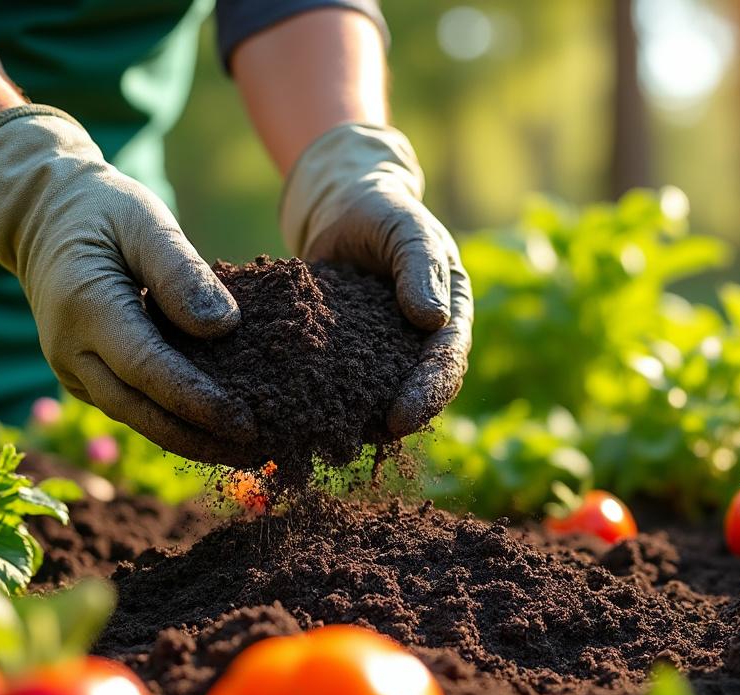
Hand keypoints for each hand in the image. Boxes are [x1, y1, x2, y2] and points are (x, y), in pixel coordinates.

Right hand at [0, 106, 254, 463]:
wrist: (43, 219)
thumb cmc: (103, 211)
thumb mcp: (145, 221)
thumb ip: (182, 272)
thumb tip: (224, 326)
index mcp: (86, 308)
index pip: (149, 370)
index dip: (198, 402)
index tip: (246, 422)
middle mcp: (71, 350)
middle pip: (140, 410)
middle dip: (199, 439)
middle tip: (258, 453)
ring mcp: (72, 369)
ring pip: (134, 417)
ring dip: (188, 440)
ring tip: (245, 453)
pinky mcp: (84, 376)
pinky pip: (131, 406)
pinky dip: (171, 421)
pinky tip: (214, 430)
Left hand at [281, 123, 472, 435]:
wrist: (341, 207)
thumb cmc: (385, 211)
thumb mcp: (407, 229)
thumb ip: (421, 266)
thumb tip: (433, 318)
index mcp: (449, 318)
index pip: (447, 363)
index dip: (429, 394)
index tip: (403, 418)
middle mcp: (418, 345)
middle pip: (413, 392)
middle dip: (391, 420)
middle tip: (362, 441)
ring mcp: (380, 355)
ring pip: (373, 396)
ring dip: (353, 421)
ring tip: (324, 442)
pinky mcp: (341, 356)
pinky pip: (333, 382)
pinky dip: (315, 401)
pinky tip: (290, 416)